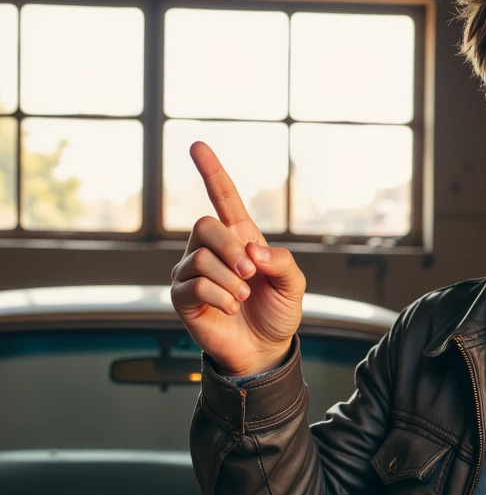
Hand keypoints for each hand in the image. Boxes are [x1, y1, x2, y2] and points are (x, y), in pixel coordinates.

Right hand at [170, 142, 305, 376]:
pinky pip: (193, 285)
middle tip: (250, 274)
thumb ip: (280, 261)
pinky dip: (219, 297)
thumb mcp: (293, 284)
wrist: (265, 349)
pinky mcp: (183, 296)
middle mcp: (211, 249)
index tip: (197, 145)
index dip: (211, 171)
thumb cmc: (277, 313)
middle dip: (230, 249)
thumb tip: (250, 252)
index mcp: (240, 237)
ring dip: (230, 281)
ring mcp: (193, 271)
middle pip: (205, 225)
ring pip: (200, 258)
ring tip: (243, 299)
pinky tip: (230, 308)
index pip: (222, 197)